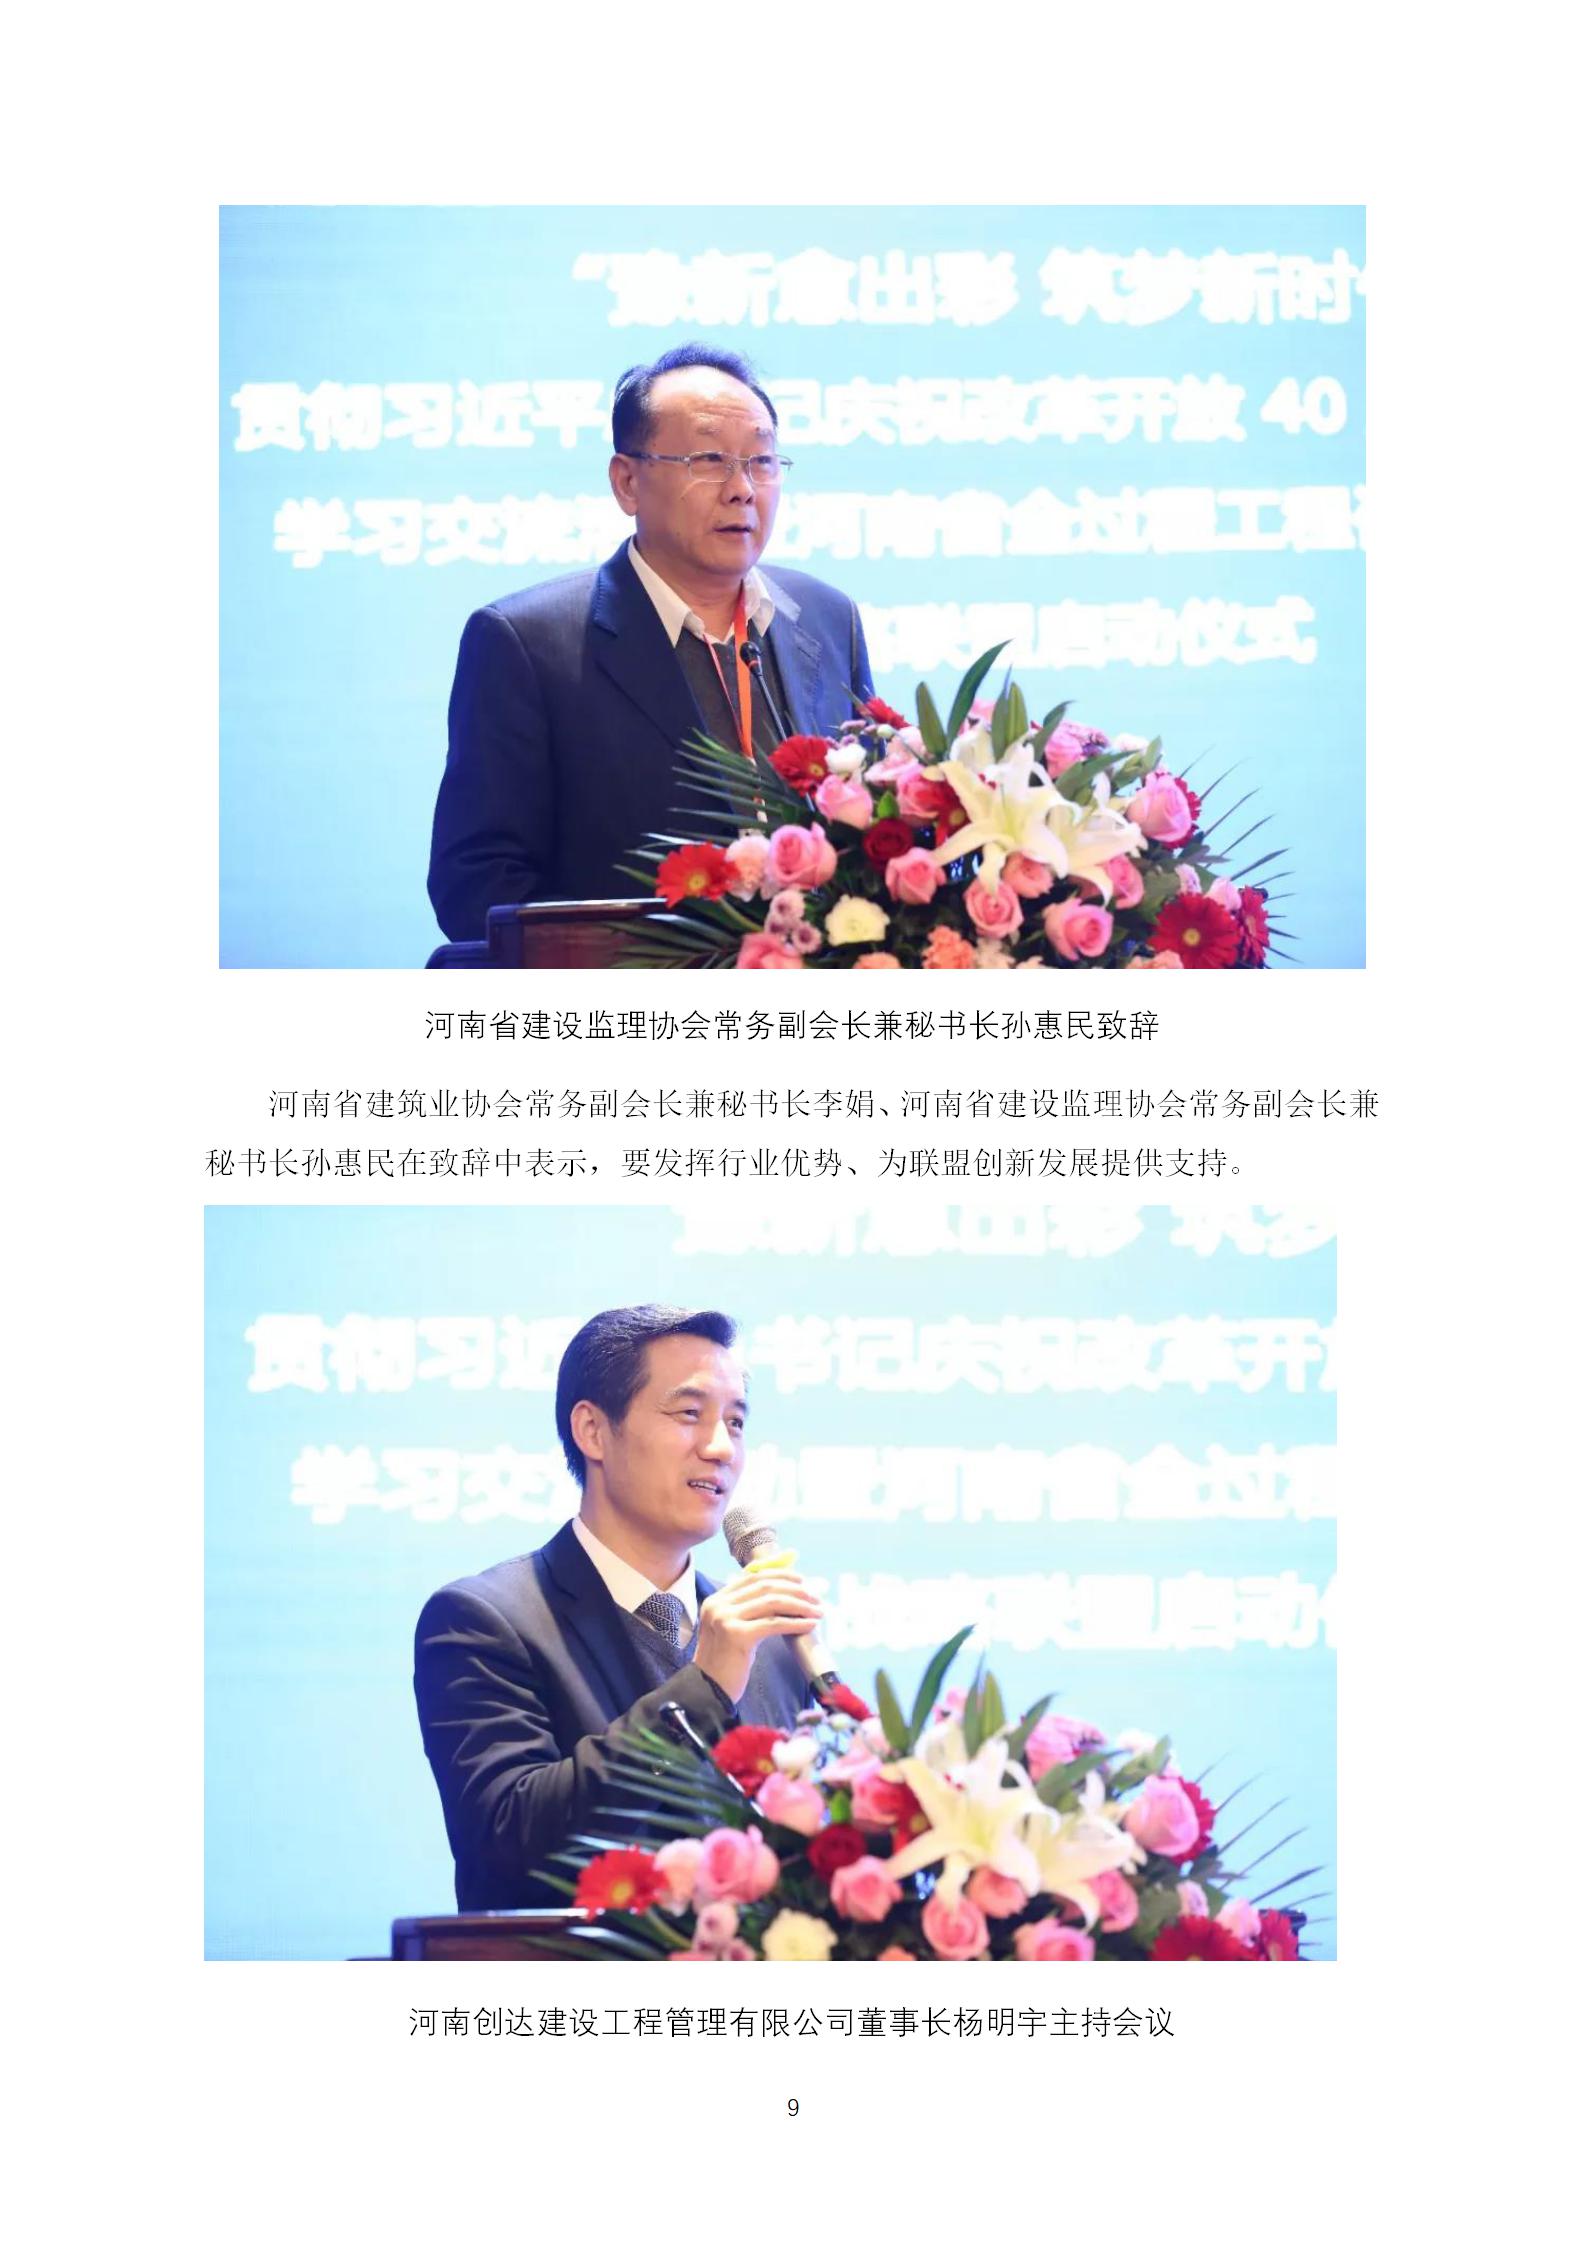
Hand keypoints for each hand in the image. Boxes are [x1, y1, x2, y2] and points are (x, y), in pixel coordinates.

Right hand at [692, 1567, 822, 1706]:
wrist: (709, 1690)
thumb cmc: (726, 1662)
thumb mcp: (733, 1629)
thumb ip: (749, 1611)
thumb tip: (786, 1596)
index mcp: (717, 1599)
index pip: (753, 1576)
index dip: (780, 1575)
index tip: (802, 1580)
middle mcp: (719, 1604)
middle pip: (765, 1587)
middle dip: (795, 1590)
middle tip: (816, 1597)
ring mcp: (726, 1618)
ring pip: (772, 1602)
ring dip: (800, 1605)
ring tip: (818, 1611)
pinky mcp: (737, 1635)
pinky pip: (774, 1624)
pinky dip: (796, 1623)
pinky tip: (810, 1625)